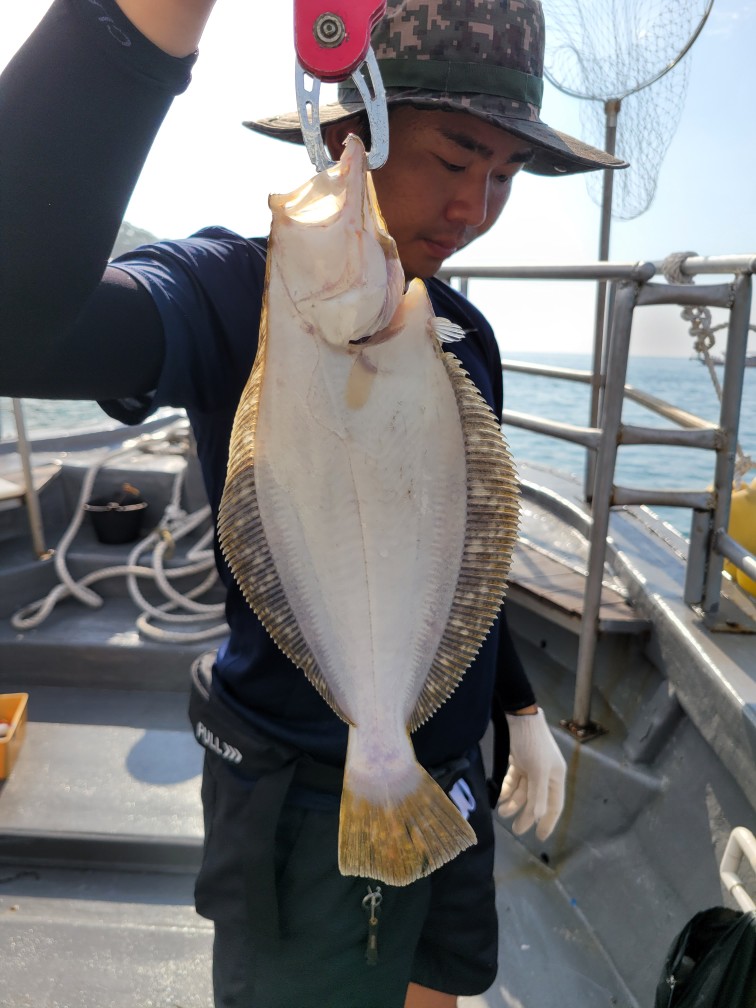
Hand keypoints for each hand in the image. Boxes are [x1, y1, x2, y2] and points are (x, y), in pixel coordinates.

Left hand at [497, 708, 565, 840]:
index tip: (540, 837)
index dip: (548, 822)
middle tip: (515, 830)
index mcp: (556, 776)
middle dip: (526, 815)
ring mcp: (532, 768)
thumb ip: (539, 794)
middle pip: (537, 801)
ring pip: (523, 791)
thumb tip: (538, 816)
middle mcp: (546, 774)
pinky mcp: (519, 761)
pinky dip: (507, 789)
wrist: (520, 716)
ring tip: (502, 812)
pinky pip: (514, 781)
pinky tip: (500, 797)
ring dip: (513, 802)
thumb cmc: (533, 743)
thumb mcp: (537, 770)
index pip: (555, 805)